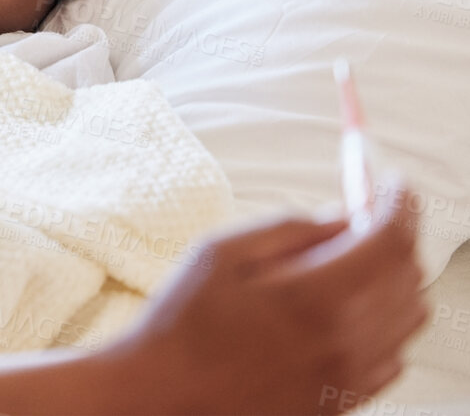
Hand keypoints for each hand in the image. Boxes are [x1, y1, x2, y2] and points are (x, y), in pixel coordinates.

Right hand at [110, 176, 428, 415]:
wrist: (167, 394)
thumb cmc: (183, 323)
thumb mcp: (220, 253)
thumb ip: (288, 229)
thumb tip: (341, 216)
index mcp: (315, 298)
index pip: (388, 240)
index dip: (396, 202)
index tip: (391, 182)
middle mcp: (346, 341)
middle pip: (407, 274)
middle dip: (397, 232)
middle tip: (372, 208)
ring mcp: (350, 376)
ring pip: (410, 314)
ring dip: (397, 275)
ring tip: (361, 256)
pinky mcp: (346, 399)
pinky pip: (396, 354)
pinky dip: (389, 321)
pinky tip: (353, 308)